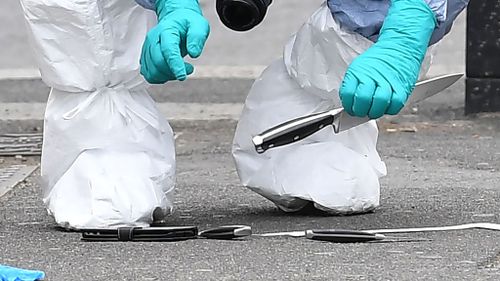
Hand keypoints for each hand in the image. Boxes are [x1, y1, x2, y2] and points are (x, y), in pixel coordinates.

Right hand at [140, 0, 209, 83]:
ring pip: (152, 72)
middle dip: (174, 72)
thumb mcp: (199, 25)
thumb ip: (197, 38)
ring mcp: (148, 49)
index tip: (182, 76)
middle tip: (189, 68)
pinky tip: (170, 72)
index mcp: (166, 31)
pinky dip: (160, 78)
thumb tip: (194, 53)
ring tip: (180, 69)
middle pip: (158, 63)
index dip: (174, 65)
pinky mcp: (146, 58)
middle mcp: (153, 40)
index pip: (168, 50)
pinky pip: (149, 75)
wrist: (176, 20)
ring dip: (168, 76)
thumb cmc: (188, 24)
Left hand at [339, 0, 436, 118]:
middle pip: (363, 100)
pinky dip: (389, 110)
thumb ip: (352, 85)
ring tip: (373, 111)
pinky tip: (386, 106)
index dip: (348, 106)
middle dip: (360, 111)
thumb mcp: (358, 67)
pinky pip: (395, 106)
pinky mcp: (402, 88)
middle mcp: (372, 76)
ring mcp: (388, 82)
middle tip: (361, 111)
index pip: (348, 94)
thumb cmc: (378, 59)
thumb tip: (348, 104)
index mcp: (358, 71)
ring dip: (374, 112)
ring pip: (379, 104)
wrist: (400, 45)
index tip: (350, 108)